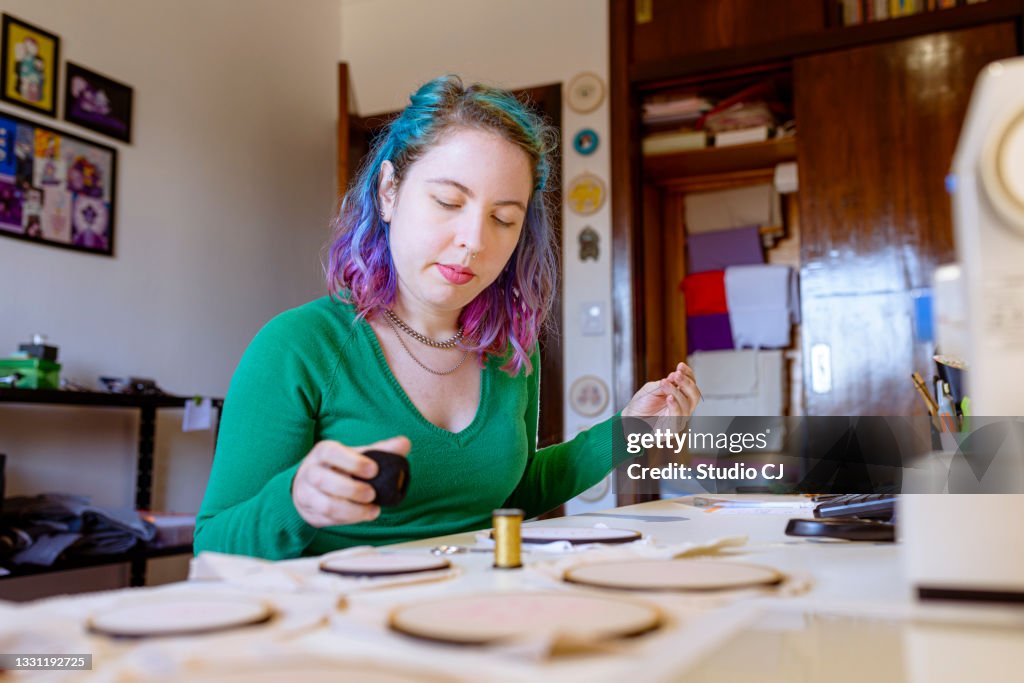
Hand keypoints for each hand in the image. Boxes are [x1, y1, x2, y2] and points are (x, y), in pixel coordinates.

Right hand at [291, 435, 409, 527]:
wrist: (312, 485)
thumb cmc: (340, 467)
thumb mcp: (357, 455)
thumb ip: (381, 450)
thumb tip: (404, 443)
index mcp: (322, 452)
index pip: (331, 453)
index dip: (352, 462)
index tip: (373, 470)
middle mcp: (310, 471)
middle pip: (323, 480)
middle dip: (352, 490)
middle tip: (372, 494)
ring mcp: (306, 494)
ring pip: (326, 505)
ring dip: (352, 511)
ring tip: (372, 510)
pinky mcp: (310, 513)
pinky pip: (328, 519)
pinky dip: (349, 520)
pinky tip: (363, 516)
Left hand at [621, 362, 700, 417]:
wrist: (629, 418)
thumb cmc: (641, 404)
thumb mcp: (652, 389)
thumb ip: (665, 384)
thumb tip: (675, 376)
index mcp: (679, 395)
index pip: (691, 384)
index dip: (688, 374)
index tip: (680, 365)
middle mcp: (682, 407)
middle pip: (695, 395)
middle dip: (687, 383)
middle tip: (676, 375)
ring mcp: (679, 418)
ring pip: (687, 404)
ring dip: (676, 392)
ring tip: (665, 383)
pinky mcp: (672, 428)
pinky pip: (678, 416)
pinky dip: (675, 405)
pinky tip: (669, 398)